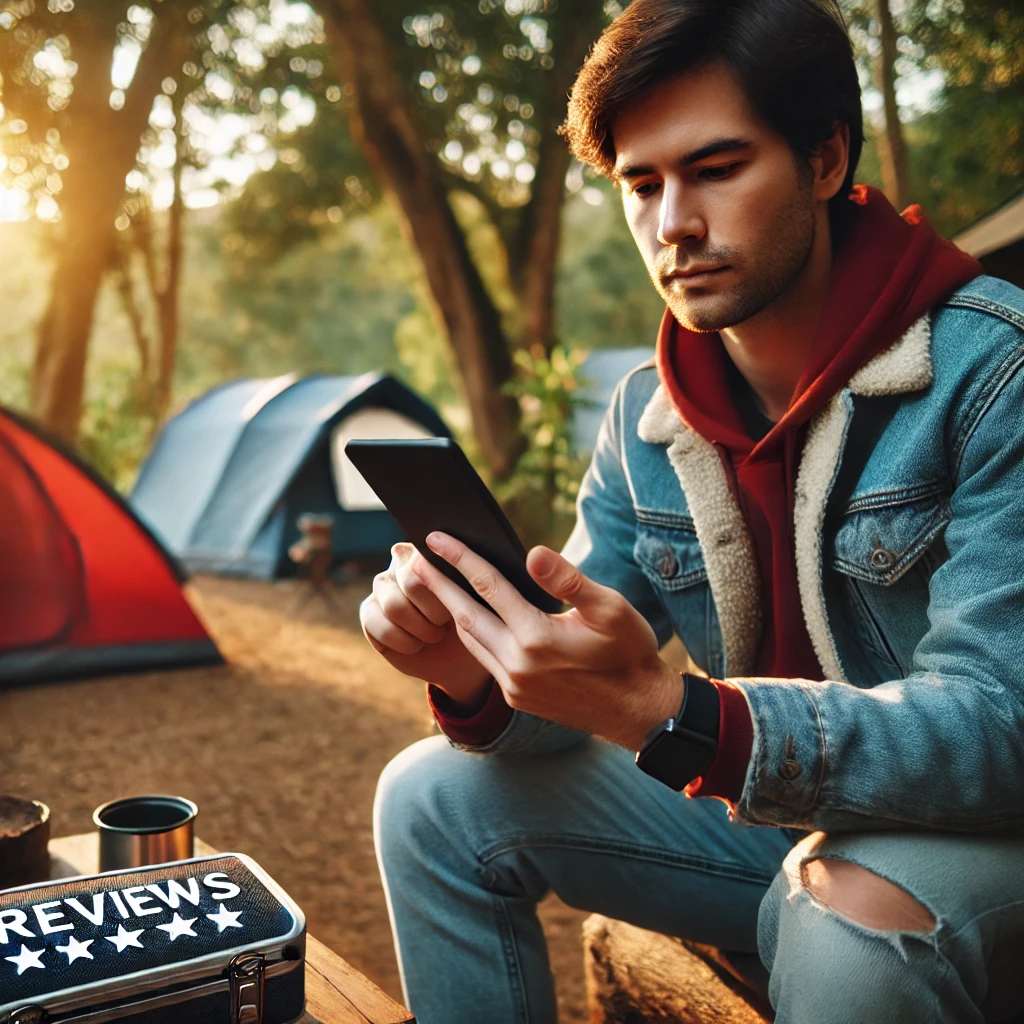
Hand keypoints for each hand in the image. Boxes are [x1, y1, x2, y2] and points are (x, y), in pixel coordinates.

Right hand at [359, 542, 491, 704]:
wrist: (461, 657)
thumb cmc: (484, 621)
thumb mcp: (495, 599)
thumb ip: (499, 575)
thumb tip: (531, 559)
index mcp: (435, 548)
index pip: (432, 552)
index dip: (445, 575)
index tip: (457, 600)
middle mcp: (402, 560)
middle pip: (412, 577)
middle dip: (436, 610)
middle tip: (449, 622)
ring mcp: (382, 585)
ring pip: (395, 605)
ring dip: (421, 628)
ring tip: (436, 634)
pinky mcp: (369, 612)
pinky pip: (381, 627)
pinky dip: (406, 643)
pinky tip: (418, 645)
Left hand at [412, 532, 683, 749]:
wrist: (637, 710)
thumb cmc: (629, 653)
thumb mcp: (611, 609)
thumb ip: (568, 581)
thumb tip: (532, 554)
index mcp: (536, 638)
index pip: (488, 587)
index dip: (460, 559)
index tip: (436, 538)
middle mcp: (516, 664)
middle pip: (464, 614)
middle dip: (436, 585)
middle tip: (410, 560)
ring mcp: (513, 685)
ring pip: (470, 639)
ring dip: (449, 611)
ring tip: (433, 585)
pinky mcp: (516, 697)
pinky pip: (483, 659)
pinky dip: (471, 634)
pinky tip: (469, 619)